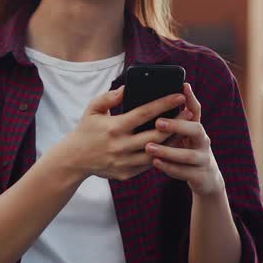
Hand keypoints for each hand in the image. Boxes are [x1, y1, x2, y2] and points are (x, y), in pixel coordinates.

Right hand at [56, 86, 183, 181]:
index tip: (179, 96)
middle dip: (176, 123)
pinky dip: (161, 155)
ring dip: (172, 141)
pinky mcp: (126, 174)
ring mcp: (124, 162)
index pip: (144, 113)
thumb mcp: (92, 109)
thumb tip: (128, 88)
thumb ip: (109, 97)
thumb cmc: (85, 130)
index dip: (164, 104)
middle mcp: (121, 146)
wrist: (73, 160)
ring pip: (157, 152)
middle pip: (156, 135)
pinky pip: (149, 164)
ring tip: (184, 129)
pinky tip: (170, 145)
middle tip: (189, 112)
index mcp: (114, 128)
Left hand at [145, 83, 224, 196]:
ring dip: (168, 151)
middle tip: (158, 122)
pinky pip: (185, 172)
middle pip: (196, 130)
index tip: (183, 85)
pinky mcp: (200, 176)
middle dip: (178, 125)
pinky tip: (155, 163)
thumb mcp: (183, 136)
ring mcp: (203, 159)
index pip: (196, 110)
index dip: (191, 98)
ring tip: (149, 147)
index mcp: (196, 129)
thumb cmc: (186, 151)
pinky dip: (170, 168)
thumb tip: (151, 104)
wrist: (206, 179)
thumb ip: (172, 122)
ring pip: (188, 155)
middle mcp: (203, 141)